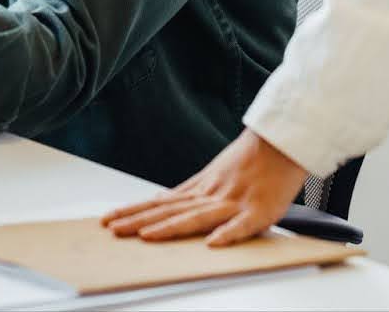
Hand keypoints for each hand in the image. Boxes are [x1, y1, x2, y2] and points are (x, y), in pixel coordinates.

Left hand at [100, 129, 307, 245]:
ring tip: (146, 237)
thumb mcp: (213, 175)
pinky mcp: (259, 211)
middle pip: (169, 211)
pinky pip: (242, 226)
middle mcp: (210, 195)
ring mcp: (233, 202)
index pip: (158, 203)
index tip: (108, 219)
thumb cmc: (249, 160)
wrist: (281, 143)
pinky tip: (212, 244)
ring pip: (196, 217)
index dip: (133, 211)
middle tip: (113, 230)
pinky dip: (227, 234)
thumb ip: (189, 192)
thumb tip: (159, 201)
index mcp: (199, 189)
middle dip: (139, 221)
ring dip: (170, 228)